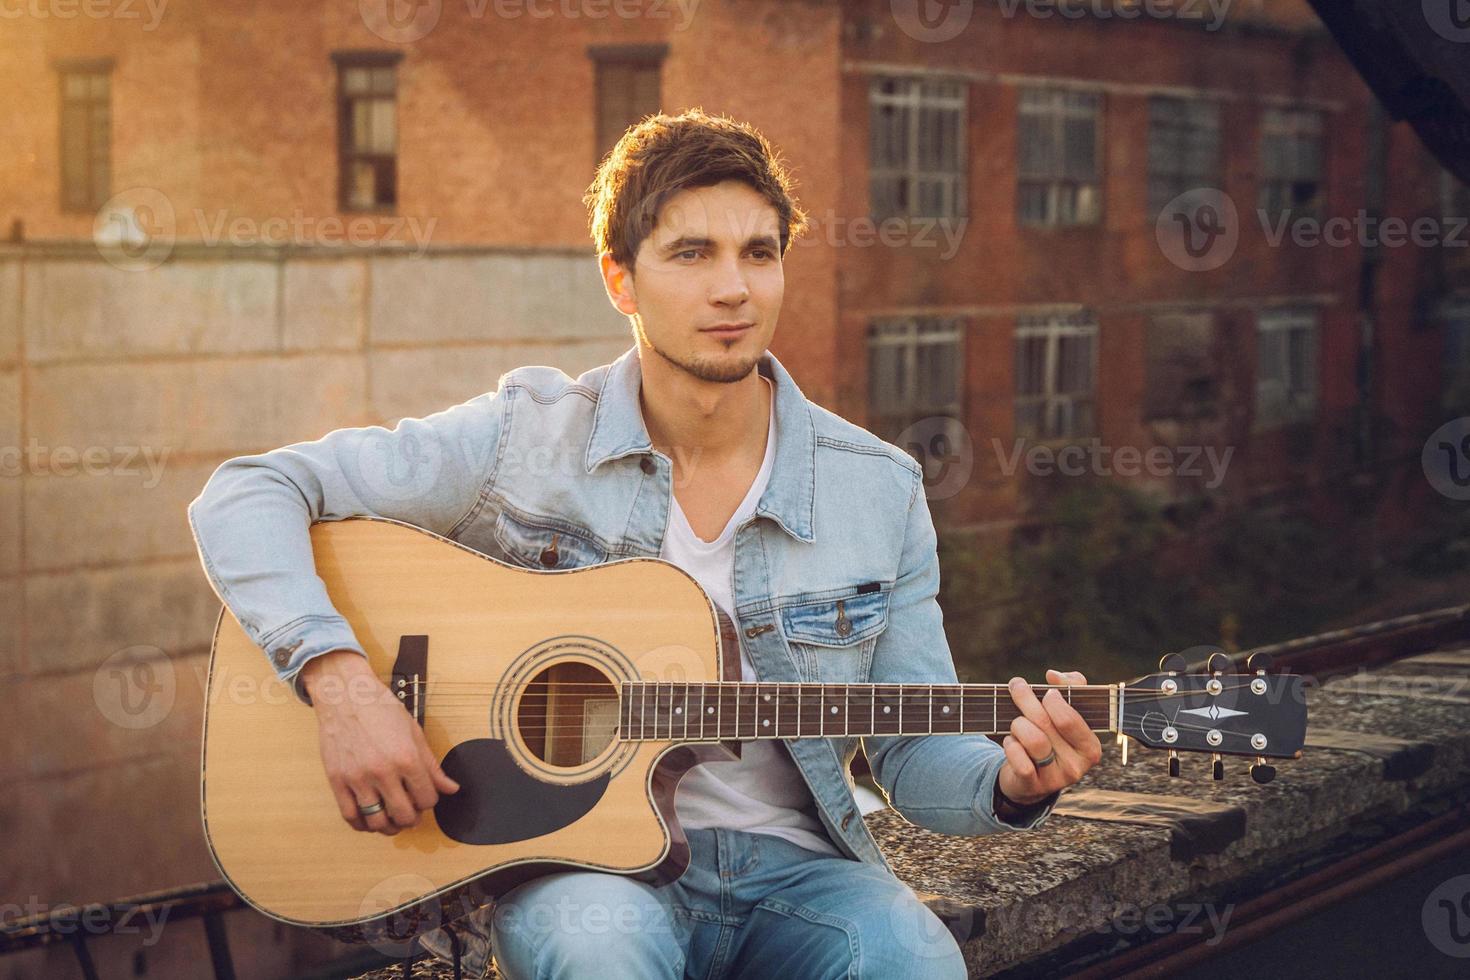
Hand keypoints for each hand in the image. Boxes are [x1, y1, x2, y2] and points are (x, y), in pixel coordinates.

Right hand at [303, 650, 459, 835]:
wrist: (346, 696)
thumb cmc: (380, 709)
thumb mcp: (414, 732)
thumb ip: (432, 766)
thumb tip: (451, 788)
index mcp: (406, 758)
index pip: (427, 798)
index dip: (430, 801)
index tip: (425, 796)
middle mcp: (383, 772)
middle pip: (404, 815)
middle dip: (412, 818)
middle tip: (411, 813)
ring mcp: (358, 779)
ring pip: (376, 822)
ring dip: (388, 826)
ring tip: (391, 819)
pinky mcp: (337, 781)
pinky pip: (349, 816)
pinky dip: (361, 825)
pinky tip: (369, 819)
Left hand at [997, 668, 1102, 804]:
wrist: (1031, 779)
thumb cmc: (1053, 736)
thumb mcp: (1068, 713)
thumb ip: (1071, 686)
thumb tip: (1053, 675)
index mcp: (1091, 747)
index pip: (1069, 718)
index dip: (1053, 699)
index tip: (1046, 691)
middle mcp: (1077, 765)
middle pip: (1044, 722)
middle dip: (1026, 699)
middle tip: (1017, 686)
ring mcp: (1055, 779)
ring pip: (1031, 739)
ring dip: (1018, 724)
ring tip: (1017, 723)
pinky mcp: (1033, 786)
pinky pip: (1018, 758)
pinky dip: (1010, 745)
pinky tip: (1011, 742)